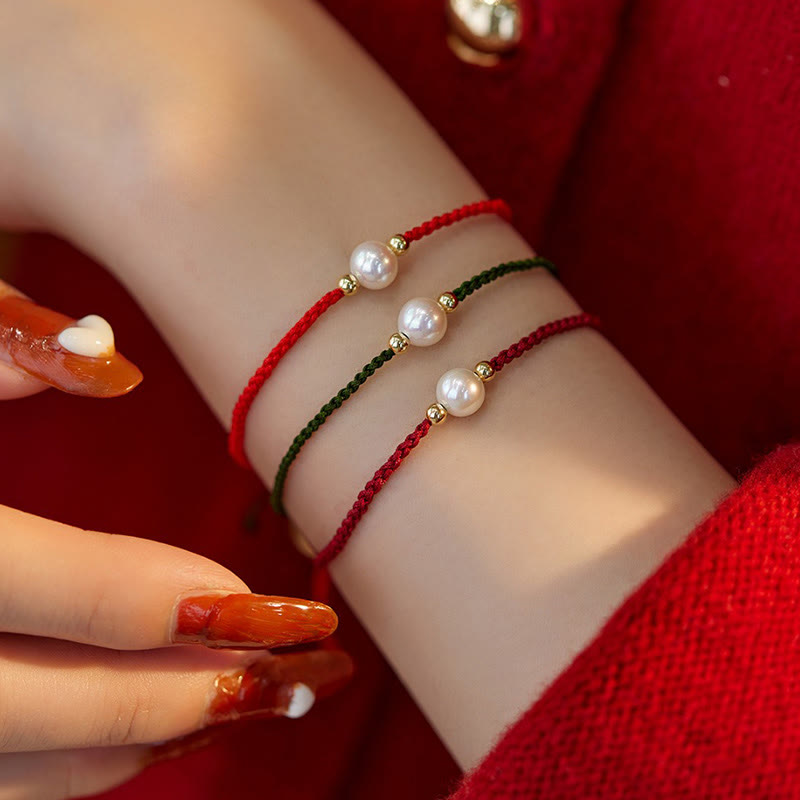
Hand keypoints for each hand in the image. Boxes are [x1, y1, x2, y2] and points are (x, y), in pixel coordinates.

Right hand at [0, 272, 349, 795]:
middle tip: (311, 675)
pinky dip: (79, 765)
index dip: (213, 609)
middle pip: (79, 707)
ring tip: (256, 702)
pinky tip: (146, 732)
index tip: (303, 610)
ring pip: (38, 769)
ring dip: (156, 739)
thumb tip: (110, 359)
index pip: (92, 598)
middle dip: (207, 694)